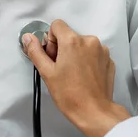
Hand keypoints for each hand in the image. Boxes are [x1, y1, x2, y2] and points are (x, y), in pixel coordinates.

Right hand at [23, 20, 130, 136]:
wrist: (94, 112)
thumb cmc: (70, 95)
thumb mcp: (47, 73)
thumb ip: (36, 51)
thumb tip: (28, 38)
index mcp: (72, 41)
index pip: (57, 25)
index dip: (51, 40)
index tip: (53, 56)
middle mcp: (89, 41)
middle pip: (70, 35)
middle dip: (63, 48)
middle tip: (61, 69)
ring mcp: (102, 50)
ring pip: (82, 44)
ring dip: (76, 54)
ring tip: (73, 74)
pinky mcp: (108, 60)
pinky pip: (94, 53)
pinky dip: (87, 61)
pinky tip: (84, 76)